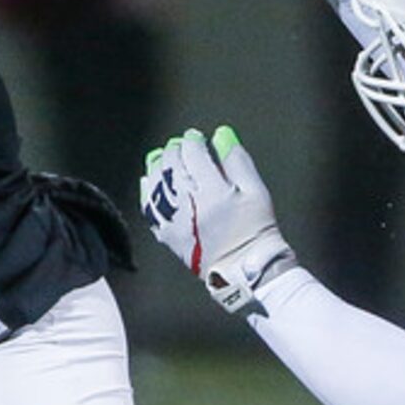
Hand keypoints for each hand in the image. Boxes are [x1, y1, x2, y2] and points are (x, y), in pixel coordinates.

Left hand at [140, 126, 295, 312]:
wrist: (246, 270)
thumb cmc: (256, 229)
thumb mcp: (256, 191)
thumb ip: (237, 161)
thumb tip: (221, 134)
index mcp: (213, 192)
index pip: (193, 154)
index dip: (193, 141)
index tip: (197, 137)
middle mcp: (189, 206)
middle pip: (171, 166)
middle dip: (175, 150)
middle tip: (182, 146)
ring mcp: (175, 222)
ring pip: (156, 184)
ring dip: (158, 166)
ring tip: (165, 158)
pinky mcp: (168, 236)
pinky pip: (149, 210)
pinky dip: (148, 192)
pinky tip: (150, 181)